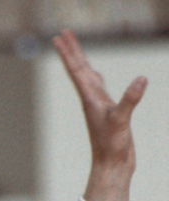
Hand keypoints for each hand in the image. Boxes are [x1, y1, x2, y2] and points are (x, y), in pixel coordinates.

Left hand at [53, 29, 146, 200]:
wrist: (111, 166)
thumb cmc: (113, 146)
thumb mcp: (122, 121)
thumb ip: (130, 100)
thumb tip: (141, 79)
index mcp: (90, 99)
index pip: (76, 70)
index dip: (68, 53)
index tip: (58, 37)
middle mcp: (91, 100)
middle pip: (79, 69)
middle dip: (72, 51)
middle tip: (62, 33)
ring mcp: (98, 105)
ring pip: (87, 77)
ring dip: (81, 61)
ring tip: (74, 48)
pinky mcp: (107, 111)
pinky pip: (98, 88)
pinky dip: (95, 77)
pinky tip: (95, 75)